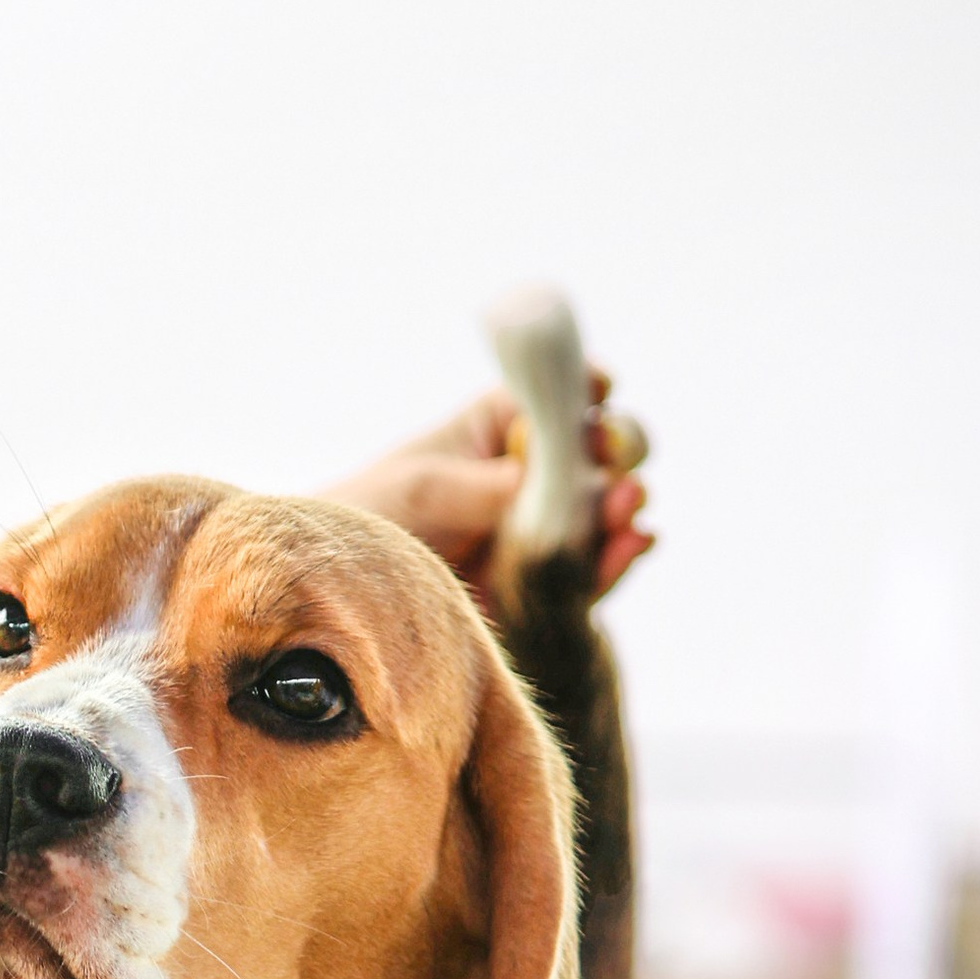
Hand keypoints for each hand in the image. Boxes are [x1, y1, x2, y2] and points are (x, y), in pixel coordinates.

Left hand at [325, 374, 654, 606]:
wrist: (344, 591)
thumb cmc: (372, 516)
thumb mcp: (424, 488)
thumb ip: (492, 487)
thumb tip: (559, 489)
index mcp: (501, 426)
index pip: (558, 395)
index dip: (586, 387)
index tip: (597, 389)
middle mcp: (533, 473)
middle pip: (598, 447)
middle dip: (618, 445)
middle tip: (613, 453)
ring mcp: (545, 528)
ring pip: (606, 509)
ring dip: (625, 502)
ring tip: (628, 500)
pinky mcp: (547, 583)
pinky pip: (594, 570)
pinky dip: (618, 559)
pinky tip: (635, 542)